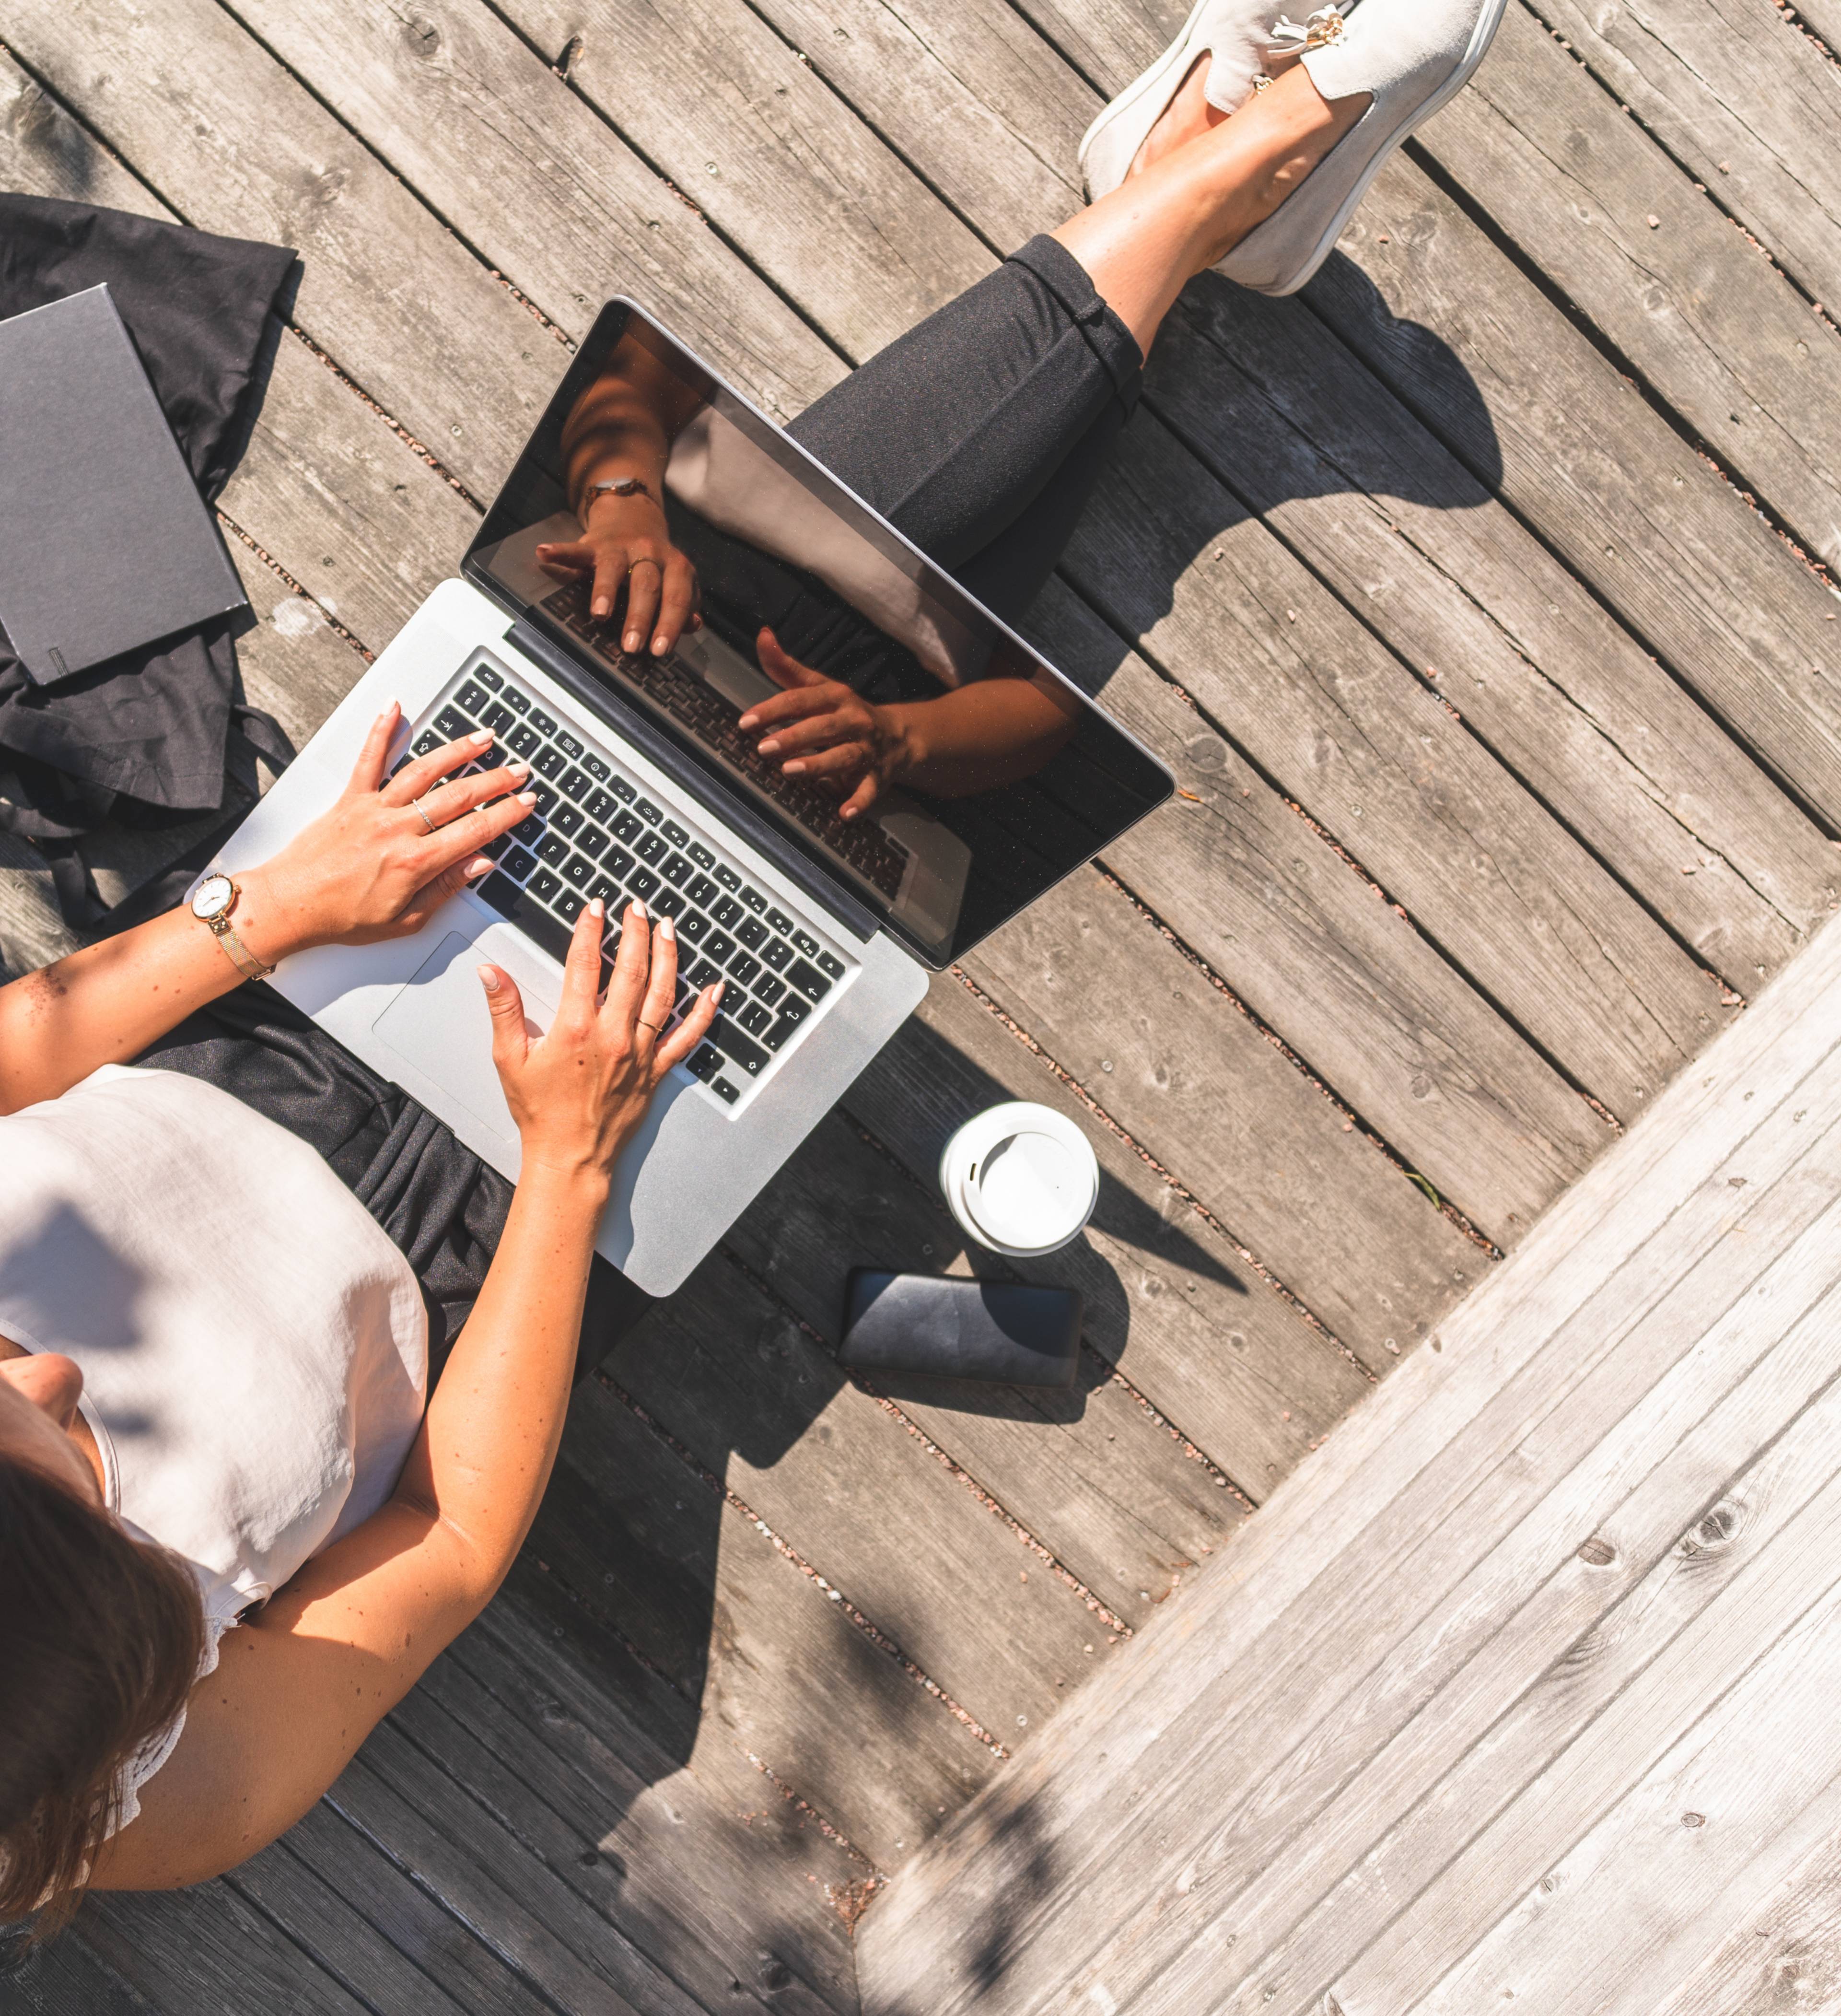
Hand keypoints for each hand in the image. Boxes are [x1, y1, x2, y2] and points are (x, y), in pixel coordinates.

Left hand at [244, 703, 535, 958]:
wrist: (291, 905)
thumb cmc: (343, 918)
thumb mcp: (406, 920)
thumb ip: (446, 888)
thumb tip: (480, 863)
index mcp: (415, 862)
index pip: (475, 831)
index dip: (507, 814)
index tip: (526, 802)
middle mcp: (397, 829)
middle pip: (458, 796)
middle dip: (495, 780)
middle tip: (519, 771)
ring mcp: (373, 808)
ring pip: (424, 771)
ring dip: (458, 751)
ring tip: (483, 739)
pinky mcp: (350, 798)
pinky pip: (369, 758)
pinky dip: (382, 730)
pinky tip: (395, 708)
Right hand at [478, 899, 722, 1180]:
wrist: (570, 1157)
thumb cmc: (540, 1112)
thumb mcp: (509, 1058)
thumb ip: (503, 1009)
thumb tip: (490, 972)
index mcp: (575, 1028)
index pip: (585, 964)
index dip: (590, 929)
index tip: (595, 907)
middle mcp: (613, 1035)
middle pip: (631, 970)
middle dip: (635, 932)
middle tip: (636, 907)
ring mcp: (639, 1052)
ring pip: (662, 994)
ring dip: (667, 956)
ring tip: (667, 928)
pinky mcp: (656, 1071)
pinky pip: (687, 1036)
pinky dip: (704, 1011)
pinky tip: (715, 988)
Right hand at [534, 490, 699, 655]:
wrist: (634, 518)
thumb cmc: (656, 564)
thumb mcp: (676, 581)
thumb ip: (684, 606)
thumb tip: (693, 626)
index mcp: (676, 567)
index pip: (676, 598)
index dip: (669, 625)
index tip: (659, 650)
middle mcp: (651, 554)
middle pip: (647, 586)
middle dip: (639, 618)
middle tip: (631, 646)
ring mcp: (621, 547)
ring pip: (614, 569)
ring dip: (606, 591)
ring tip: (599, 614)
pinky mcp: (594, 543)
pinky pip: (577, 548)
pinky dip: (560, 551)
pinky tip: (544, 554)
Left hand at [738, 628, 911, 819]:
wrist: (900, 736)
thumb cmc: (847, 712)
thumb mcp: (820, 687)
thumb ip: (787, 667)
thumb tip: (763, 635)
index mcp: (836, 697)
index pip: (801, 700)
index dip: (773, 709)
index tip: (746, 721)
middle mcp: (853, 720)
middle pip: (821, 727)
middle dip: (793, 736)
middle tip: (764, 747)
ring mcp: (866, 749)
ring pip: (842, 756)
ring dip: (817, 764)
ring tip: (791, 771)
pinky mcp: (878, 776)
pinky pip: (869, 790)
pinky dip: (859, 801)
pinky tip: (845, 813)